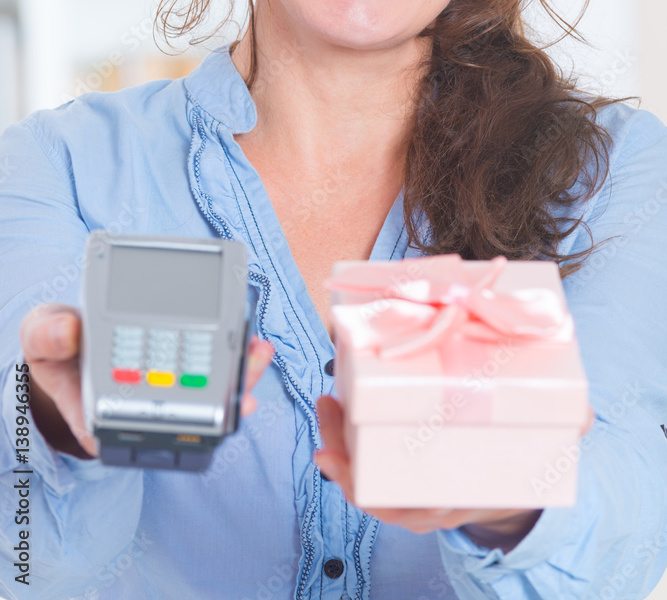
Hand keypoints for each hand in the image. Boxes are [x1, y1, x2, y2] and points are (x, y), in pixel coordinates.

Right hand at [20, 303, 274, 458]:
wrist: (64, 341)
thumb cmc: (57, 346)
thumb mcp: (41, 336)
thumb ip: (48, 335)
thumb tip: (69, 333)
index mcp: (104, 413)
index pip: (147, 426)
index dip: (184, 420)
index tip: (208, 406)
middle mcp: (141, 408)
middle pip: (190, 411)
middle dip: (225, 393)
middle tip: (250, 371)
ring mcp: (163, 391)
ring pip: (207, 394)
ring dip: (237, 375)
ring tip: (260, 352)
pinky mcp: (178, 371)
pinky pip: (210, 372)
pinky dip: (233, 360)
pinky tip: (252, 346)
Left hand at [314, 395, 595, 535]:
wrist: (512, 475)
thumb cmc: (521, 457)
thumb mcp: (547, 443)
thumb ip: (566, 425)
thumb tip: (580, 411)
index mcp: (453, 500)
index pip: (405, 510)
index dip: (374, 494)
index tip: (348, 468)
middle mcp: (423, 499)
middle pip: (369, 487)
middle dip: (342, 453)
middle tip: (330, 409)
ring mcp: (407, 481)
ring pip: (359, 472)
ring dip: (336, 438)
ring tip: (326, 400)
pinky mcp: (399, 457)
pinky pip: (363, 456)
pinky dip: (344, 434)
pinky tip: (334, 401)